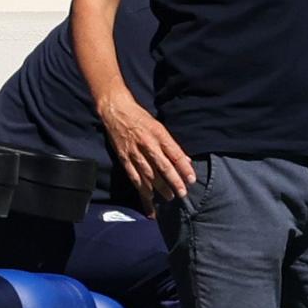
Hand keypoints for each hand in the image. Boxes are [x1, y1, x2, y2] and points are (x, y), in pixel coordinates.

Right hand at [98, 94, 193, 208]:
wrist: (116, 111)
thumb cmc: (141, 119)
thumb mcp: (160, 127)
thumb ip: (172, 145)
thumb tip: (186, 161)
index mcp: (159, 135)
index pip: (175, 154)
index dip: (184, 168)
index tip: (191, 180)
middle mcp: (147, 144)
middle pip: (163, 166)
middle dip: (174, 181)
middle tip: (182, 193)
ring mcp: (134, 152)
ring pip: (149, 174)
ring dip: (160, 187)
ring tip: (169, 196)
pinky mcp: (123, 158)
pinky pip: (134, 175)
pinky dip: (142, 186)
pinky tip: (149, 195)